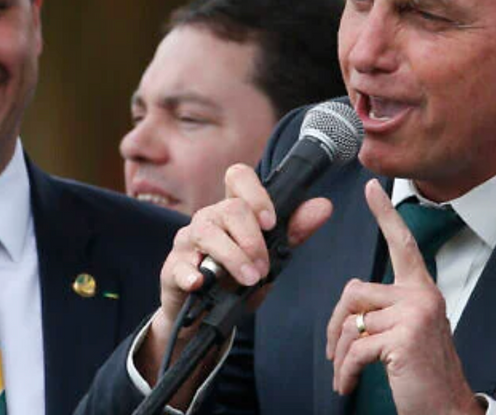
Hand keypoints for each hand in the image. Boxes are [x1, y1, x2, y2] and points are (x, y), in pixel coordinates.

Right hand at [138, 163, 332, 390]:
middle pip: (230, 208)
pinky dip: (191, 273)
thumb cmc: (235, 280)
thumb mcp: (270, 259)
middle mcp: (209, 219)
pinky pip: (179, 264)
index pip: (238, 178)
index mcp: (232, 212)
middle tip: (263, 267)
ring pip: (207, 231)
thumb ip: (293, 232)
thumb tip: (323, 206)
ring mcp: (188, 242)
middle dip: (253, 239)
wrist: (205, 318)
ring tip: (248, 279)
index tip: (270, 222)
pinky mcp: (172, 268)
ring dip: (233, 256)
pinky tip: (201, 283)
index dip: (256, 194)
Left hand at [325, 180, 482, 414]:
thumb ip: (384, 309)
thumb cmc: (422, 374)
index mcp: (422, 291)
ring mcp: (415, 316)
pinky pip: (356, 348)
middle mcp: (422, 297)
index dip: (385, 216)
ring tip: (346, 374)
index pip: (402, 246)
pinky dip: (346, 371)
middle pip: (354, 291)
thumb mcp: (406, 331)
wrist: (446, 410)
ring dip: (341, 354)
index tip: (371, 189)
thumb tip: (351, 303)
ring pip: (350, 322)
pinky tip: (349, 385)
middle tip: (335, 352)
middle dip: (336, 325)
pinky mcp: (404, 338)